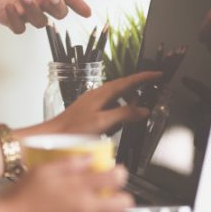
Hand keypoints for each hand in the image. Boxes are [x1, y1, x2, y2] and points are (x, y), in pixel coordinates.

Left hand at [0, 0, 90, 33]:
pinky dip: (16, 19)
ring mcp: (28, 11)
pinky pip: (19, 27)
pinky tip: (10, 6)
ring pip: (40, 21)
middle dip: (58, 6)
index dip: (78, 3)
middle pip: (59, 12)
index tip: (87, 12)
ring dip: (34, 10)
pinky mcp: (12, 19)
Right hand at [0, 157, 132, 211]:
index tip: (116, 173)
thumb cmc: (20, 199)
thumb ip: (70, 163)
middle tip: (113, 194)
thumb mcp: (43, 171)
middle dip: (122, 196)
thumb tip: (89, 158)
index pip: (116, 177)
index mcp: (78, 187)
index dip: (120, 173)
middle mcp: (85, 209)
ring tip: (106, 210)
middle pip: (124, 203)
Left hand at [32, 71, 162, 134]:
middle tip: (153, 91)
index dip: (145, 77)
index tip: (158, 74)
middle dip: (139, 89)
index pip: (128, 81)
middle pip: (123, 86)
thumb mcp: (103, 122)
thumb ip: (124, 114)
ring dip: (128, 102)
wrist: (52, 137)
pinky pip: (109, 106)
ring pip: (116, 97)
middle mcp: (97, 94)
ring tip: (137, 111)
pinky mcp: (89, 110)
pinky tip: (118, 122)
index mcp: (102, 93)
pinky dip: (118, 110)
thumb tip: (143, 110)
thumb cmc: (72, 130)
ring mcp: (92, 101)